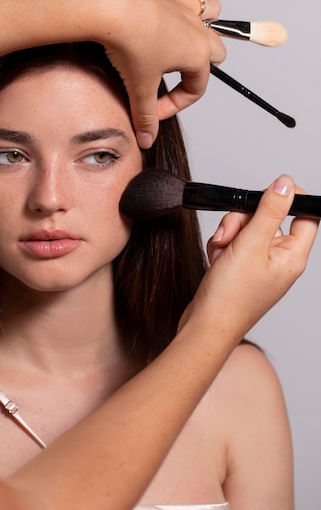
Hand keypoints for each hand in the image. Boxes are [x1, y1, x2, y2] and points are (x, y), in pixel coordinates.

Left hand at [97, 0, 225, 146]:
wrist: (109, 8)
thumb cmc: (128, 45)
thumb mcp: (139, 87)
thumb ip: (145, 116)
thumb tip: (146, 141)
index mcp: (197, 54)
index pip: (197, 87)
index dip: (176, 105)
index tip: (154, 111)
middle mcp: (197, 27)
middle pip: (216, 49)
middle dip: (202, 66)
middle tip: (177, 77)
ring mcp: (182, 3)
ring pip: (212, 9)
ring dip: (207, 22)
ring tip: (187, 37)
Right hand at [190, 175, 317, 338]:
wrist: (205, 326)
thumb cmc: (230, 297)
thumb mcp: (250, 245)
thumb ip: (269, 211)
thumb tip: (285, 183)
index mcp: (292, 256)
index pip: (305, 216)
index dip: (289, 199)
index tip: (267, 194)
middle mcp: (279, 259)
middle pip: (269, 218)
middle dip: (243, 220)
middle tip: (232, 234)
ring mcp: (260, 264)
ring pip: (247, 228)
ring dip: (229, 233)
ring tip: (221, 252)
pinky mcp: (242, 268)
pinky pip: (234, 243)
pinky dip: (222, 246)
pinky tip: (216, 259)